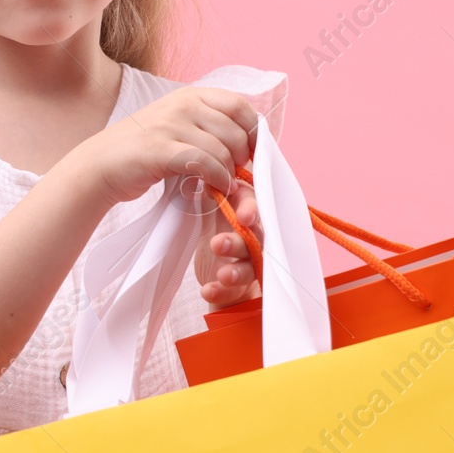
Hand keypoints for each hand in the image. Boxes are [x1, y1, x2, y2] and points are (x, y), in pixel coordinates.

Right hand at [65, 86, 258, 211]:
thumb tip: (249, 144)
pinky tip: (214, 188)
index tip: (254, 155)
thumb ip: (207, 127)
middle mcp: (182, 103)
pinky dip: (216, 179)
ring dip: (229, 173)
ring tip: (223, 185)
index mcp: (190, 95)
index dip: (254, 132)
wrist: (101, 164)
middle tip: (237, 175)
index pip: (240, 105)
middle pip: (236, 129)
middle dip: (244, 157)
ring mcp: (170, 124)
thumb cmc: (143, 151)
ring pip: (223, 149)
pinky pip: (204, 163)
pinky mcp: (161, 148)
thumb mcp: (177, 126)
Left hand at [194, 175, 261, 307]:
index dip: (251, 211)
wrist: (217, 267)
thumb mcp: (211, 206)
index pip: (254, 207)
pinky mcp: (238, 287)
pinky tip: (207, 290)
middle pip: (256, 237)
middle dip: (239, 241)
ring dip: (235, 270)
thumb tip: (197, 161)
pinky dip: (220, 291)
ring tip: (222, 273)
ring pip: (250, 266)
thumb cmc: (217, 227)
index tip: (242, 216)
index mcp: (246, 211)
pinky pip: (232, 292)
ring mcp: (248, 262)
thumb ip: (211, 188)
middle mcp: (254, 236)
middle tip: (218, 243)